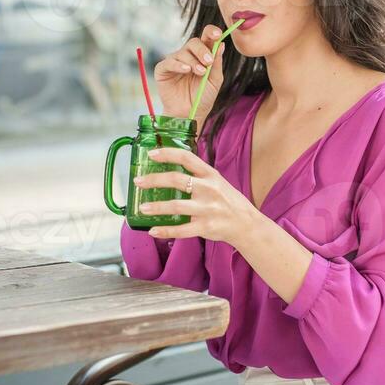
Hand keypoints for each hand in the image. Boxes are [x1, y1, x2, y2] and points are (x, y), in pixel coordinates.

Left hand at [134, 146, 255, 245]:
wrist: (247, 224)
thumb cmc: (228, 201)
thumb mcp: (217, 181)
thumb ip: (198, 175)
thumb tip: (171, 167)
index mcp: (210, 175)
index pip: (187, 158)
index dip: (168, 154)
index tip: (151, 154)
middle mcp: (209, 189)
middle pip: (177, 180)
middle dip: (154, 180)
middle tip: (138, 182)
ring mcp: (207, 209)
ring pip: (177, 206)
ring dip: (156, 207)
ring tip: (142, 208)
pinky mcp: (205, 227)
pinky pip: (182, 230)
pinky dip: (165, 231)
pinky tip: (152, 231)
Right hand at [154, 25, 226, 128]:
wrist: (190, 114)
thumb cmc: (203, 97)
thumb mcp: (215, 81)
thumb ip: (217, 63)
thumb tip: (221, 44)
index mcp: (202, 55)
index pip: (206, 37)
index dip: (211, 32)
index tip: (218, 35)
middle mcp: (188, 55)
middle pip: (194, 42)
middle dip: (202, 50)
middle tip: (209, 62)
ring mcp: (175, 61)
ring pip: (183, 52)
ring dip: (193, 61)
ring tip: (200, 73)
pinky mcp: (163, 70)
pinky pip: (169, 62)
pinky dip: (178, 65)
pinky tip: (186, 70)